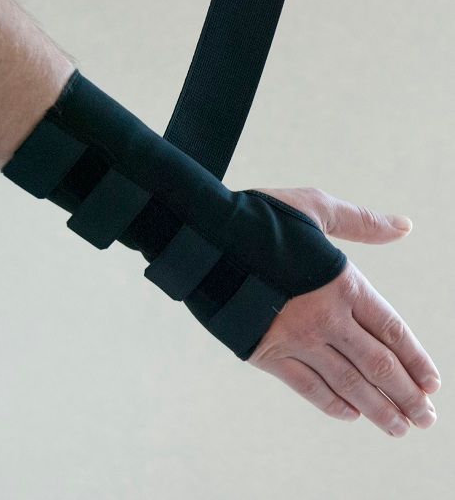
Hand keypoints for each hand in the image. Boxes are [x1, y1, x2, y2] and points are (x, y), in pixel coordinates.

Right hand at [247, 187, 440, 436]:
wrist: (204, 238)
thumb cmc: (259, 219)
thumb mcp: (315, 207)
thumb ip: (361, 222)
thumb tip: (405, 226)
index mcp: (342, 282)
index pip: (391, 329)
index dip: (415, 359)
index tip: (432, 384)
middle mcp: (324, 316)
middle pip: (376, 365)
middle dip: (406, 395)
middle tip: (425, 419)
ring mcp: (294, 338)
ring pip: (346, 383)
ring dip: (376, 409)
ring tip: (398, 428)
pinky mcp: (264, 352)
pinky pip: (306, 386)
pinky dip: (331, 403)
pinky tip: (349, 414)